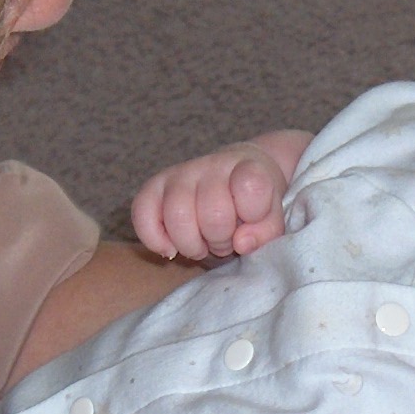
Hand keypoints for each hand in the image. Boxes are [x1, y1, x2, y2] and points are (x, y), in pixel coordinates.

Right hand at [131, 135, 302, 261]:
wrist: (237, 174)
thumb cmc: (255, 203)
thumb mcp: (272, 217)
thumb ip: (267, 231)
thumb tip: (241, 242)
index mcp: (247, 169)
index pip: (251, 186)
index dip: (254, 213)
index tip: (253, 219)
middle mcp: (211, 166)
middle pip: (213, 214)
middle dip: (221, 240)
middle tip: (225, 240)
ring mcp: (181, 173)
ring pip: (177, 216)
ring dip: (191, 244)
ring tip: (201, 244)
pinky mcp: (154, 186)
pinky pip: (141, 212)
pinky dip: (154, 238)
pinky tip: (170, 248)